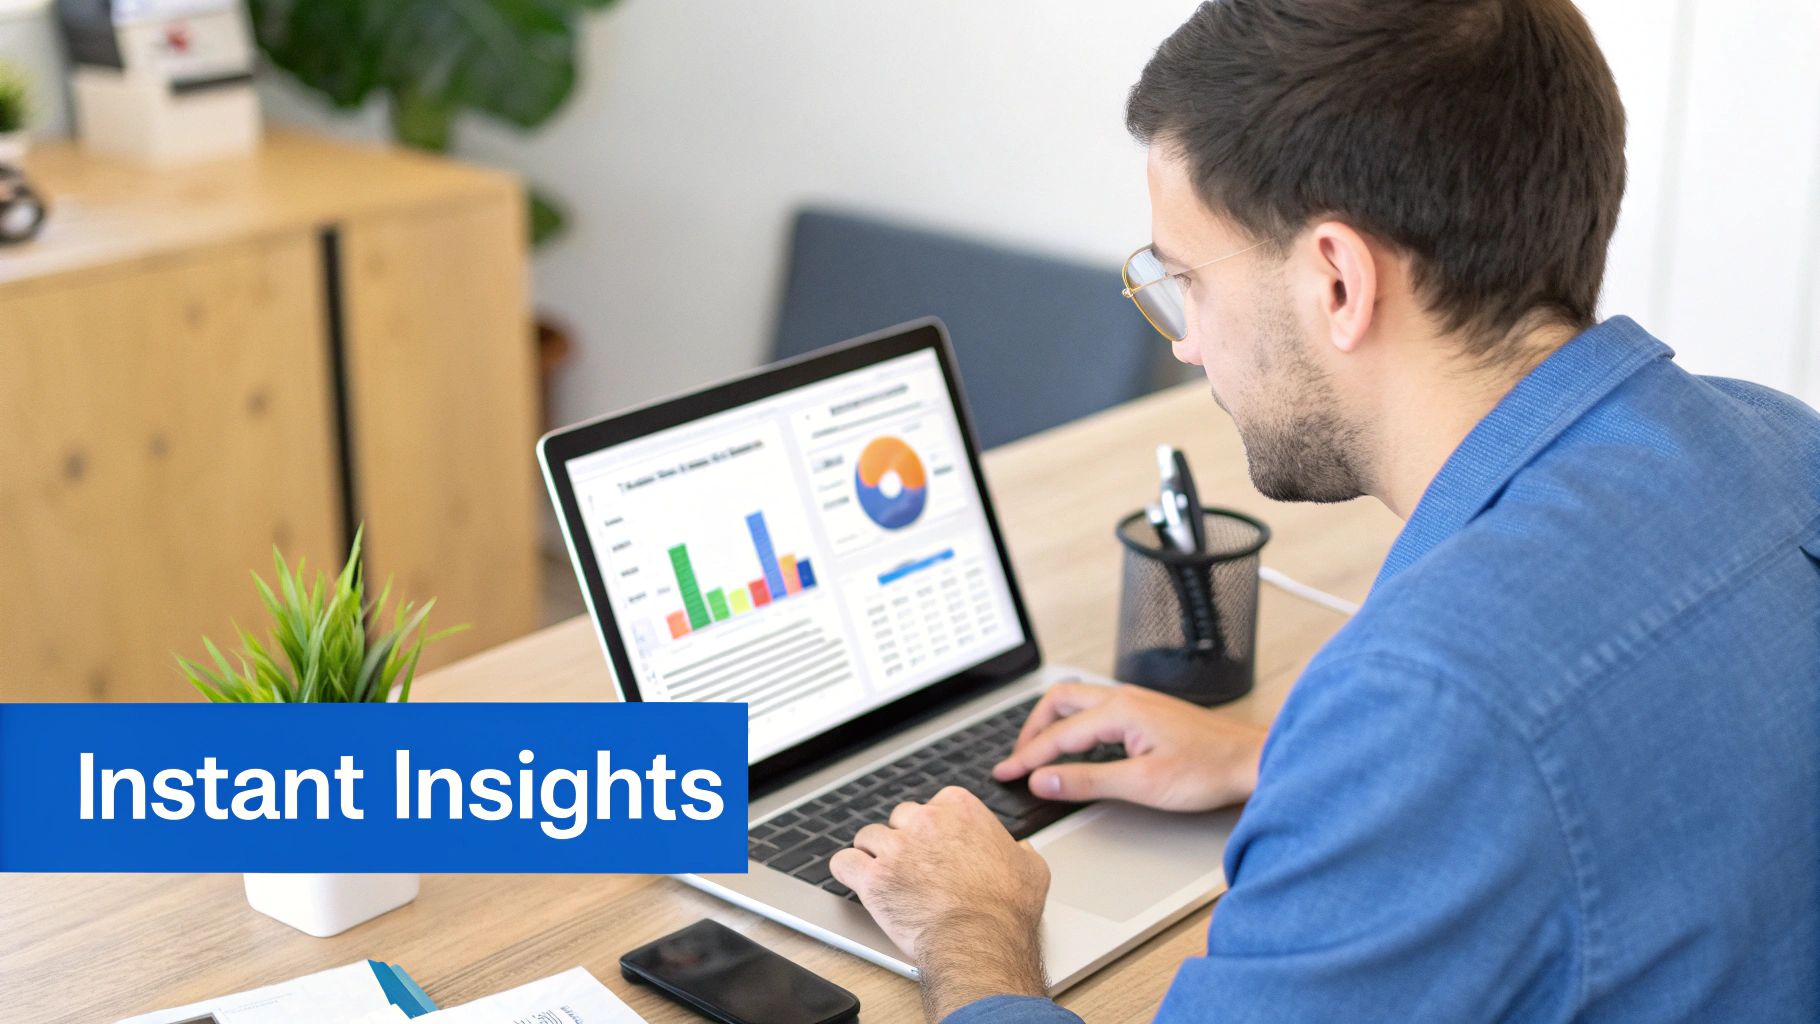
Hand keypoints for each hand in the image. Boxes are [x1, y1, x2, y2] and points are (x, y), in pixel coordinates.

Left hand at [830, 786, 1049, 1021]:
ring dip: (873, 855)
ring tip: (883, 874)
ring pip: (868, 837)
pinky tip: (855, 879)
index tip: (935, 845)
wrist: (981, 940)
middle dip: (903, 839)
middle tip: (911, 865)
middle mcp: (925, 821)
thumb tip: (1019, 850)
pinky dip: (848, 871)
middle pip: (899, 818)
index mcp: (960, 809)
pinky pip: (844, 862)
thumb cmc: (1006, 909)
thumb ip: (1019, 850)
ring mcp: (896, 848)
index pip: (932, 805)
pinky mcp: (873, 878)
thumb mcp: (1031, 869)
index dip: (932, 828)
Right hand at [992, 681, 1267, 810]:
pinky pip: (1097, 707)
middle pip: (1060, 701)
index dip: (1027, 757)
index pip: (1058, 735)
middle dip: (1032, 729)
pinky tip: (1077, 743)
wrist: (1252, 760)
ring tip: (1038, 749)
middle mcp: (1125, 698)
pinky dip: (1074, 723)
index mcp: (1119, 711)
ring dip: (1052, 722)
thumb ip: (1087, 781)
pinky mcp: (1148, 711)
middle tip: (1017, 758)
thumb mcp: (1142, 784)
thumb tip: (1043, 779)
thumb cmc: (1209, 770)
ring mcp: (1138, 702)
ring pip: (1078, 700)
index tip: (1005, 773)